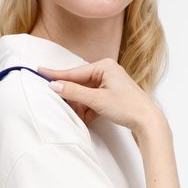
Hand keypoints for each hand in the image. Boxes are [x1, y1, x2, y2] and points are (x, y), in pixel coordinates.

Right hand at [37, 57, 159, 134]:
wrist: (148, 121)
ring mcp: (109, 83)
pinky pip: (92, 99)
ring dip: (81, 106)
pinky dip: (88, 109)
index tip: (39, 71)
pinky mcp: (111, 94)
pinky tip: (87, 118)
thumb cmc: (128, 107)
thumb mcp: (97, 100)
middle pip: (79, 83)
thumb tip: (55, 85)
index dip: (56, 75)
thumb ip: (74, 92)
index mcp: (104, 66)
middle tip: (61, 105)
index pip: (74, 72)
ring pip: (85, 93)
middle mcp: (106, 71)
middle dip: (72, 97)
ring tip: (81, 116)